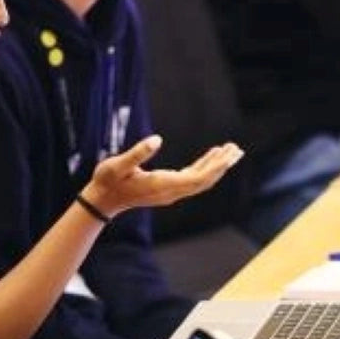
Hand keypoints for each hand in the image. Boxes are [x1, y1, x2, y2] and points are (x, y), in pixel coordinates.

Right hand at [81, 135, 244, 219]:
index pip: (196, 178)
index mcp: (162, 185)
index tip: (228, 155)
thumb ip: (137, 153)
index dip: (214, 167)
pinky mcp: (168, 188)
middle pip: (204, 180)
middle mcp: (171, 191)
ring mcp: (170, 191)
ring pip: (201, 180)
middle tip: (237, 149)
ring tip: (232, 150)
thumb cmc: (108, 180)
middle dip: (222, 166)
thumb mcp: (117, 164)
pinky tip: (212, 155)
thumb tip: (157, 139)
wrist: (102, 199)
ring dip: (216, 166)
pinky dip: (204, 167)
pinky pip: (192, 178)